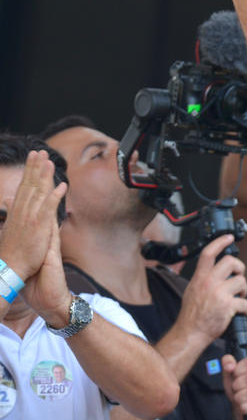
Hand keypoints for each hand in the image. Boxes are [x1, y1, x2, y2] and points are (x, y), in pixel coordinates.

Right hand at [0, 151, 65, 283]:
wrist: (10, 268)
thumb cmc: (11, 251)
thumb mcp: (10, 227)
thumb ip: (13, 211)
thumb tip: (11, 199)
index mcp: (17, 211)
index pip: (24, 186)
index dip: (29, 171)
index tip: (33, 157)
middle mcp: (23, 211)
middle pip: (30, 185)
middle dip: (35, 167)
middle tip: (40, 151)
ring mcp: (30, 218)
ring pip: (38, 192)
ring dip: (44, 176)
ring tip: (49, 161)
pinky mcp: (39, 227)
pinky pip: (48, 208)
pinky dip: (55, 196)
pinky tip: (62, 186)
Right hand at [175, 234, 246, 344]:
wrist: (190, 333)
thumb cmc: (192, 315)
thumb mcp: (192, 290)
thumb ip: (203, 279)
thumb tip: (215, 271)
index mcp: (199, 278)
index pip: (209, 253)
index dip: (220, 242)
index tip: (229, 237)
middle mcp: (209, 283)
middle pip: (231, 262)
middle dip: (240, 268)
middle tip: (238, 277)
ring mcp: (219, 294)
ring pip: (241, 281)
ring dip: (244, 291)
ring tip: (237, 299)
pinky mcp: (228, 306)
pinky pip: (245, 302)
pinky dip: (245, 308)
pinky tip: (239, 312)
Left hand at [223, 353, 246, 419]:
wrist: (246, 409)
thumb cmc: (240, 388)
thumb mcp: (232, 374)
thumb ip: (228, 363)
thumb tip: (229, 366)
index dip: (237, 371)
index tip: (234, 377)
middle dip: (237, 386)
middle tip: (235, 389)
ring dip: (240, 397)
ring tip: (238, 398)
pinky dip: (244, 407)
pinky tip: (242, 406)